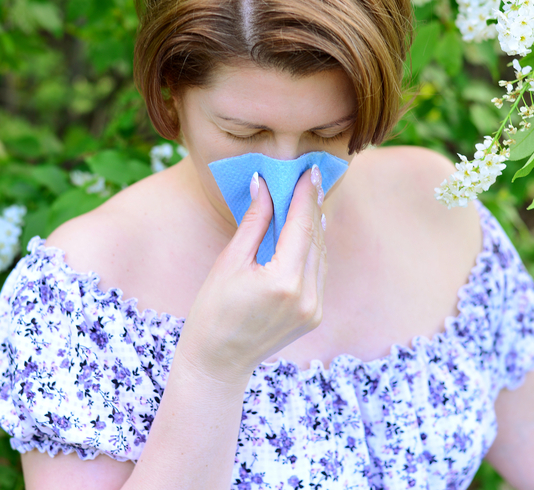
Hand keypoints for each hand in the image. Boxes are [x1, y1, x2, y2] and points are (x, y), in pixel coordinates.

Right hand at [175, 166, 327, 387]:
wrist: (217, 363)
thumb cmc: (212, 311)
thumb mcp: (230, 262)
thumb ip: (254, 222)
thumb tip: (263, 184)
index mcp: (284, 280)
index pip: (301, 225)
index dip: (306, 194)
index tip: (309, 170)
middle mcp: (306, 295)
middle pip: (314, 237)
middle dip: (311, 206)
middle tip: (308, 178)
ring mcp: (314, 308)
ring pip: (320, 254)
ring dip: (313, 227)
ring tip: (307, 199)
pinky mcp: (315, 316)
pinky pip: (319, 273)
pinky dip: (313, 250)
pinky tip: (306, 233)